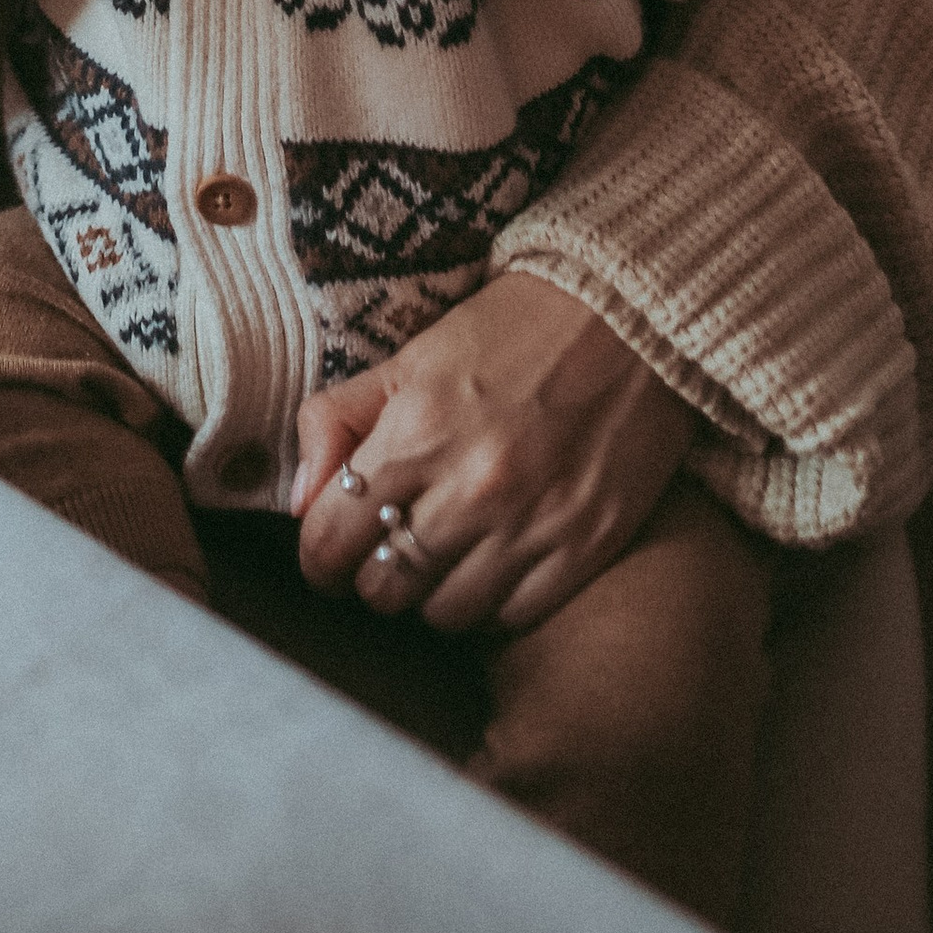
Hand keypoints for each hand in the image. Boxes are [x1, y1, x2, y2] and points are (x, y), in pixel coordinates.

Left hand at [290, 272, 697, 635]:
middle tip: (391, 545)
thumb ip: (339, 420)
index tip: (329, 552)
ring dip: (433, 591)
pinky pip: (512, 617)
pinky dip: (494, 599)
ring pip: (444, 615)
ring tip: (445, 552)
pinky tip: (497, 558)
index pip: (331, 538)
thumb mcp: (410, 355)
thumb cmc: (512, 329)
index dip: (319, 555)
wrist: (631, 315)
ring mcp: (533, 525)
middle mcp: (473, 487)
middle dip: (374, 572)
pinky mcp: (586, 548)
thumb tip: (301, 504)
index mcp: (419, 430)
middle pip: (383, 589)